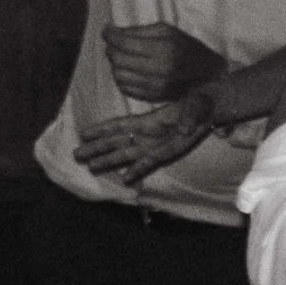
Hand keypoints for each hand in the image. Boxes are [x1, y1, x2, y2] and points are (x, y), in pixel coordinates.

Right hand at [74, 91, 218, 183]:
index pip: (119, 126)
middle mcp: (144, 134)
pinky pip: (145, 165)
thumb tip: (184, 129)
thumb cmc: (199, 105)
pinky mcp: (162, 154)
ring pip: (124, 155)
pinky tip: (124, 180)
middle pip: (115, 142)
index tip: (83, 134)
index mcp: (147, 121)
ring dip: (108, 161)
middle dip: (96, 148)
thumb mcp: (196, 106)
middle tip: (76, 155)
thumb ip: (189, 116)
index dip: (101, 130)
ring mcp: (151, 145)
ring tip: (90, 167)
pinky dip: (135, 172)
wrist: (209, 113)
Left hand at [102, 22, 227, 102]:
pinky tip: (130, 71)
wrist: (209, 74)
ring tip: (123, 58)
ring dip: (116, 65)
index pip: (124, 43)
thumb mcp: (167, 31)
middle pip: (118, 59)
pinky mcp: (153, 98)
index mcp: (164, 50)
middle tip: (115, 44)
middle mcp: (160, 70)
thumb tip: (110, 30)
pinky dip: (122, 78)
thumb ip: (138, 30)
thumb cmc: (187, 47)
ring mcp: (156, 87)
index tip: (107, 31)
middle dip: (112, 49)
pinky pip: (125, 89)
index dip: (110, 35)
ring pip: (118, 75)